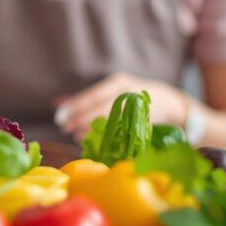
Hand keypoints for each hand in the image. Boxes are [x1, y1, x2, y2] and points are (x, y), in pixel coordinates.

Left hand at [53, 72, 190, 139]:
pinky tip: (93, 142)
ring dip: (90, 131)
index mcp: (120, 83)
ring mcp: (139, 111)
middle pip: (101, 109)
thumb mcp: (111, 91)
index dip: (76, 107)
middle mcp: (130, 94)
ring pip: (112, 122)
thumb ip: (86, 98)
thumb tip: (56, 103)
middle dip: (80, 121)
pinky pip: (123, 134)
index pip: (94, 96)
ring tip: (75, 135)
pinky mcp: (145, 125)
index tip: (59, 117)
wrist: (170, 102)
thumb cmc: (131, 96)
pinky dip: (106, 139)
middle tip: (64, 129)